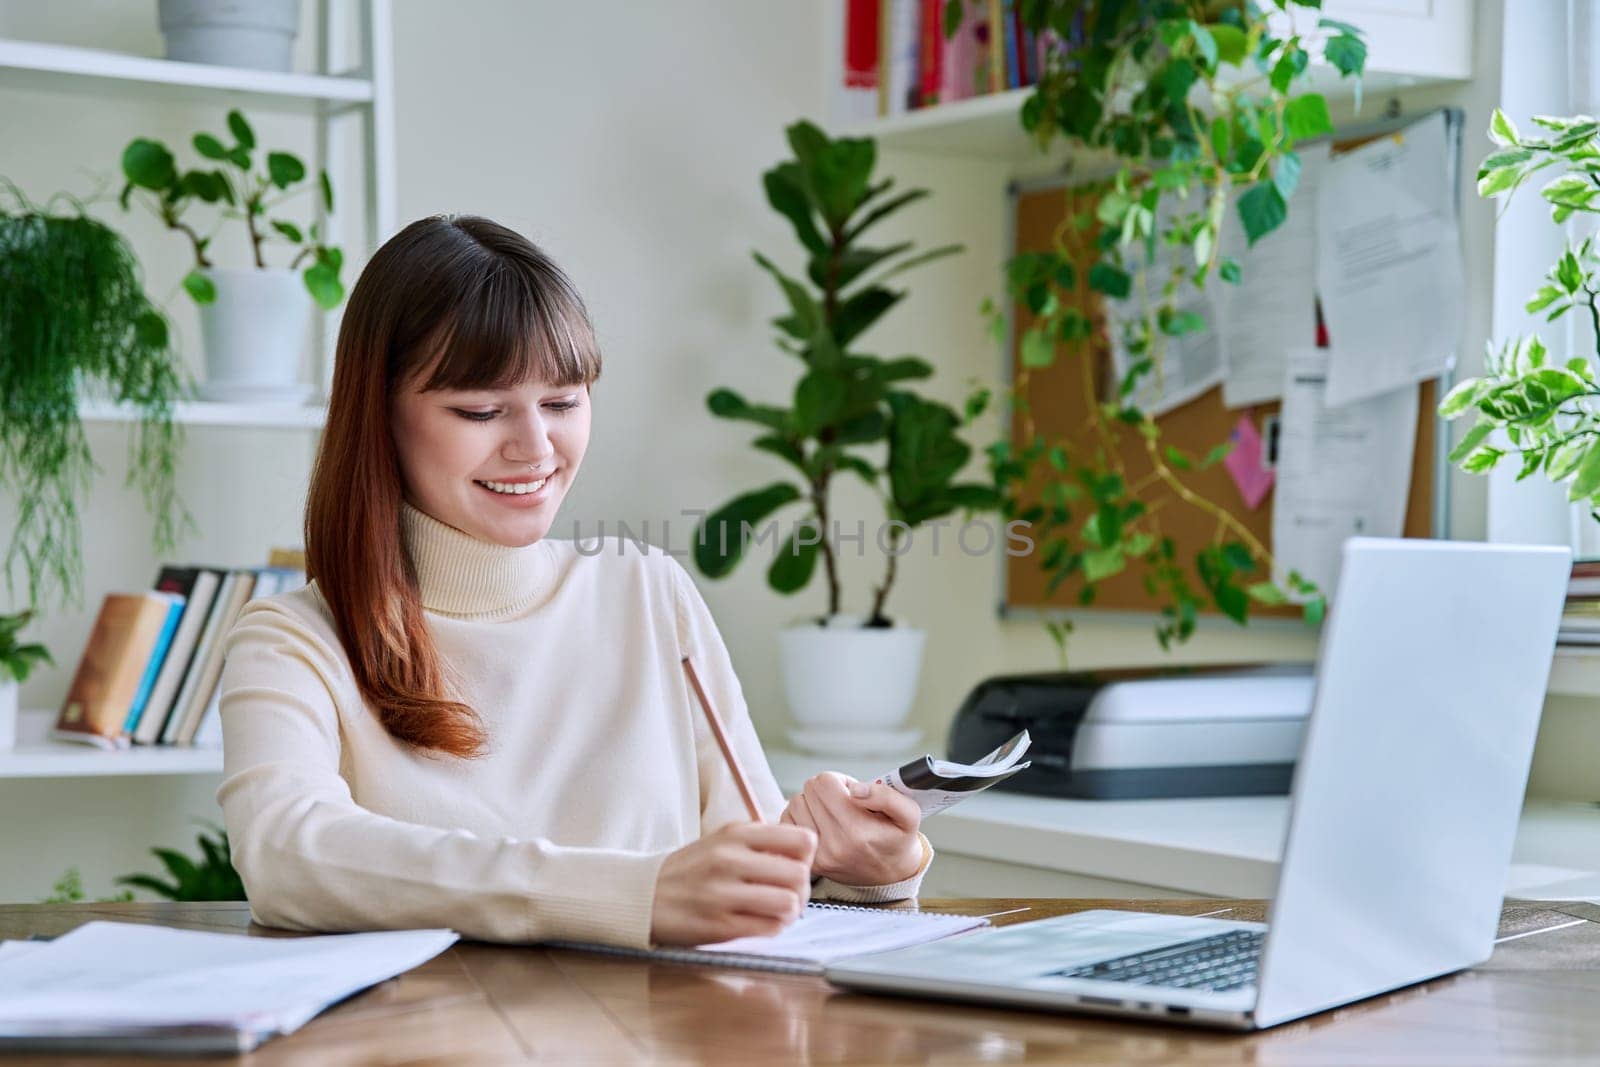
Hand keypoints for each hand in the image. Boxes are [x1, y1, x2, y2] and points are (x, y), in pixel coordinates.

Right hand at [650, 821, 816, 945]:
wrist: (644, 895)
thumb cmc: (692, 869)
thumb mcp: (723, 841)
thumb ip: (761, 842)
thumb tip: (806, 854)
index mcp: (736, 834)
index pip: (802, 840)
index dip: (807, 857)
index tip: (795, 866)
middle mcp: (730, 859)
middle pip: (799, 874)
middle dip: (802, 889)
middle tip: (790, 895)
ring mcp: (723, 893)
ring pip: (788, 903)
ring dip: (790, 912)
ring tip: (777, 911)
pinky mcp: (719, 925)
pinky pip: (769, 928)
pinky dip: (773, 927)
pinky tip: (761, 923)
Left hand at [780, 772, 923, 885]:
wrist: (889, 876)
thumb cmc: (896, 839)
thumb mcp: (908, 814)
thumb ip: (886, 795)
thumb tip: (855, 790)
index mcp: (858, 831)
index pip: (825, 782)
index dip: (840, 779)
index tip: (851, 791)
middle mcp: (835, 845)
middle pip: (809, 790)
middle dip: (826, 789)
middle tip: (842, 801)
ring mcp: (819, 855)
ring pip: (795, 803)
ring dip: (811, 802)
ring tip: (831, 812)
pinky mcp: (808, 861)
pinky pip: (787, 823)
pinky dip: (800, 816)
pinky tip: (818, 822)